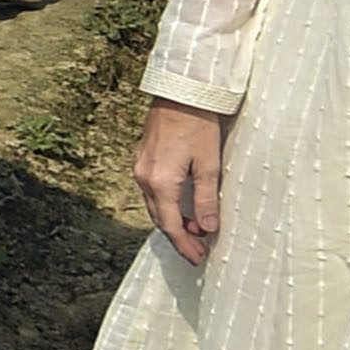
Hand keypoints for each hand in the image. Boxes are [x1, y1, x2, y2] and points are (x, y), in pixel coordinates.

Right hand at [137, 100, 227, 262]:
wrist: (179, 91)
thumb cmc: (198, 123)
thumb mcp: (208, 163)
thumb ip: (206, 198)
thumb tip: (207, 228)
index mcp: (161, 182)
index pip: (171, 225)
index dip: (185, 245)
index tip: (198, 259)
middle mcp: (144, 178)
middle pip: (160, 219)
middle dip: (178, 238)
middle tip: (197, 252)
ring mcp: (141, 168)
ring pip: (155, 206)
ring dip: (173, 222)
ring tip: (194, 232)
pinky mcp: (143, 159)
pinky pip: (152, 192)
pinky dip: (167, 206)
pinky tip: (182, 208)